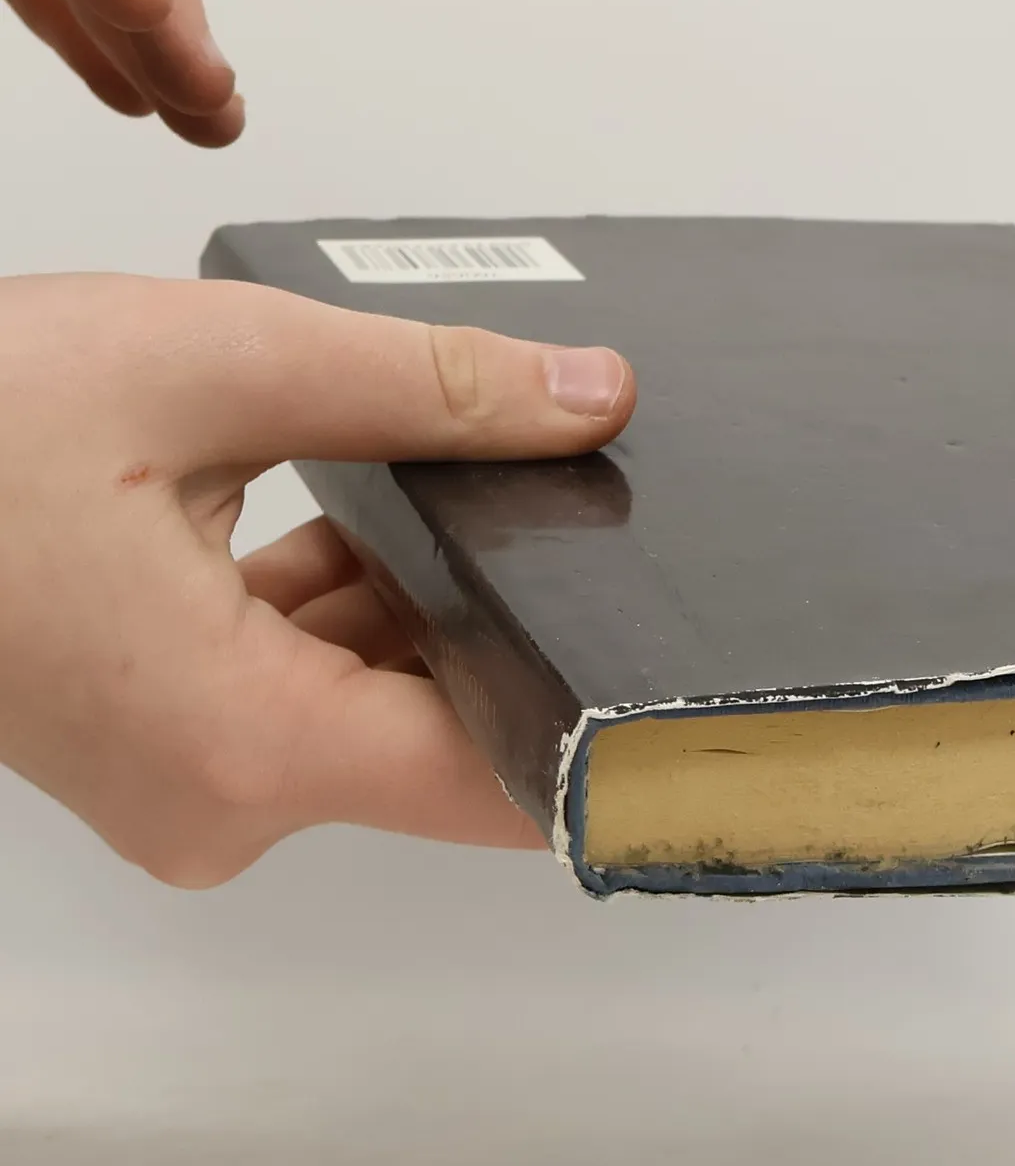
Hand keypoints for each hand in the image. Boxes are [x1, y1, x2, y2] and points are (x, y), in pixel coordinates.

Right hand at [0, 275, 635, 886]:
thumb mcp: (210, 368)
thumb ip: (426, 388)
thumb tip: (593, 396)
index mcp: (243, 742)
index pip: (503, 781)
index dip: (611, 732)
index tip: (700, 678)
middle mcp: (222, 796)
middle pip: (448, 722)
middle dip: (514, 607)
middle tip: (570, 491)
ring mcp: (188, 778)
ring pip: (377, 692)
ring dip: (422, 590)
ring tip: (440, 473)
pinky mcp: (164, 739)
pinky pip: (304, 680)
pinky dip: (345, 599)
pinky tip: (354, 497)